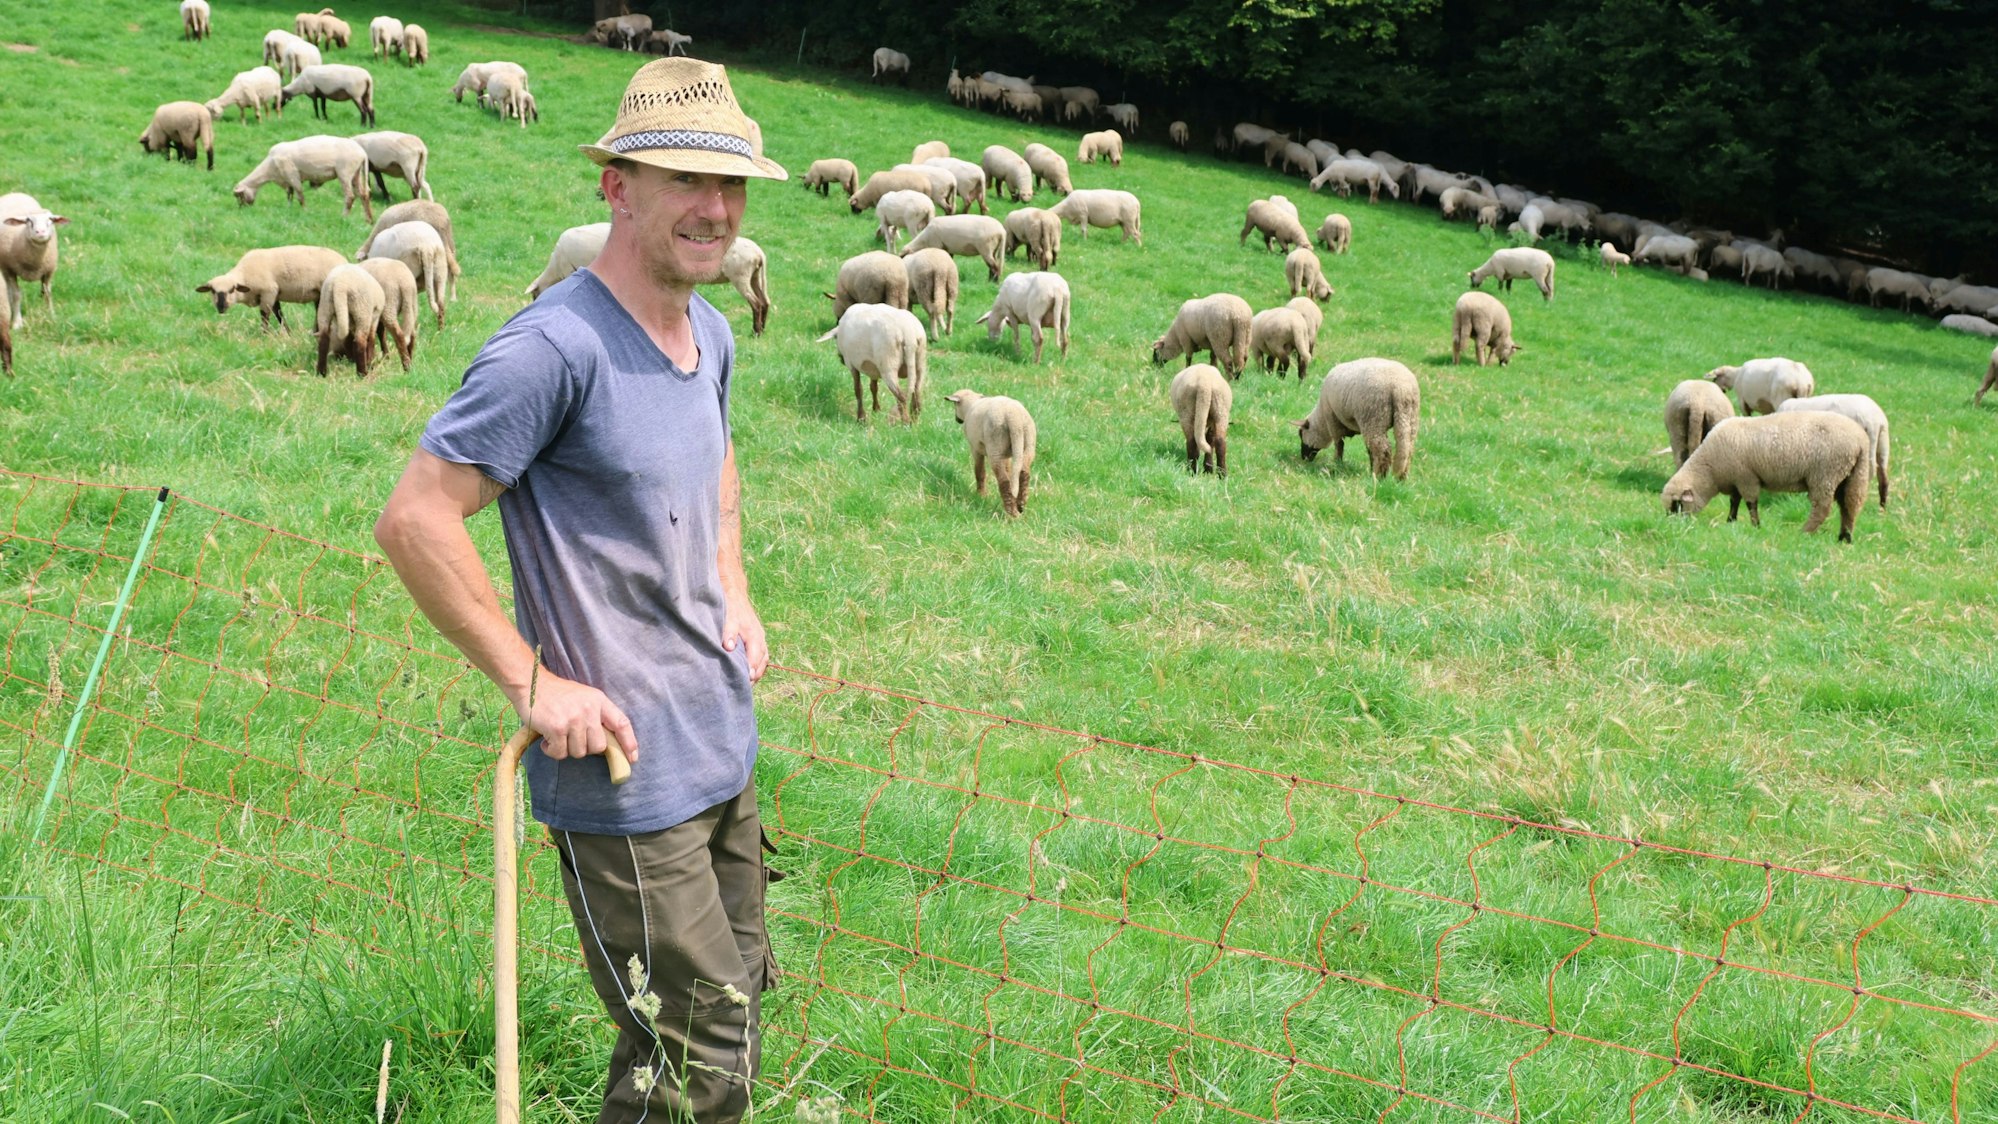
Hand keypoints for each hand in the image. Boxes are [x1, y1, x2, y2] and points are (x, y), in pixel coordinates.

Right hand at [511, 671, 639, 765]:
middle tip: (571, 738)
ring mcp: (573, 719)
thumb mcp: (584, 697)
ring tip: (557, 735)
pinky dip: (552, 750)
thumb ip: (596, 715)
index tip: (632, 758)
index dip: (629, 742)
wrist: (530, 683)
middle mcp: (589, 710)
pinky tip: (546, 739)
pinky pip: (560, 753)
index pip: (621, 723)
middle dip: (585, 748)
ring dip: (566, 749)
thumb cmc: (557, 694)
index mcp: (599, 701)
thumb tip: (605, 744)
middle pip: (598, 746)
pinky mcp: (557, 728)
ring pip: (579, 752)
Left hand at [722, 597, 769, 682]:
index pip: (755, 659)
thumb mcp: (728, 616)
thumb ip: (729, 632)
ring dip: (756, 672)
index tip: (745, 683)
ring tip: (747, 684)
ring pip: (763, 660)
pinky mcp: (757, 638)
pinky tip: (748, 672)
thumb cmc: (730, 605)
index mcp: (754, 636)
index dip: (750, 671)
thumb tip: (729, 648)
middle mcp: (760, 639)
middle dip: (754, 675)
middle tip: (744, 688)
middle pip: (761, 663)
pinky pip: (761, 656)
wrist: (734, 591)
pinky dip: (756, 665)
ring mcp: (760, 639)